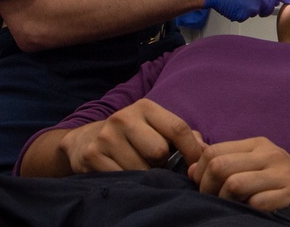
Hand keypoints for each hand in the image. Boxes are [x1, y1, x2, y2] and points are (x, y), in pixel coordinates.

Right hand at [58, 99, 205, 173]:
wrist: (85, 140)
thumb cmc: (133, 136)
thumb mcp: (155, 127)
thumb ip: (184, 136)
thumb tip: (205, 150)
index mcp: (145, 107)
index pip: (178, 128)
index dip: (192, 150)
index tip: (197, 165)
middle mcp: (123, 117)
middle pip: (159, 151)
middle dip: (162, 163)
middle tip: (156, 164)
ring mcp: (106, 137)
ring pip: (141, 168)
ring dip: (146, 175)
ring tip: (140, 167)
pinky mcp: (92, 156)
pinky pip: (123, 178)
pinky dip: (129, 181)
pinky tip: (125, 173)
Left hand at [190, 137, 289, 218]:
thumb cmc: (285, 183)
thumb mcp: (259, 164)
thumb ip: (228, 159)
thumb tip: (191, 160)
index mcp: (259, 145)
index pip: (213, 150)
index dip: (198, 172)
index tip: (201, 187)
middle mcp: (270, 155)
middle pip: (219, 165)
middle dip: (206, 188)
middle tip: (211, 201)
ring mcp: (282, 174)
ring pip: (234, 184)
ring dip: (225, 201)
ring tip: (230, 207)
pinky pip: (255, 204)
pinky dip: (247, 212)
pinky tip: (250, 213)